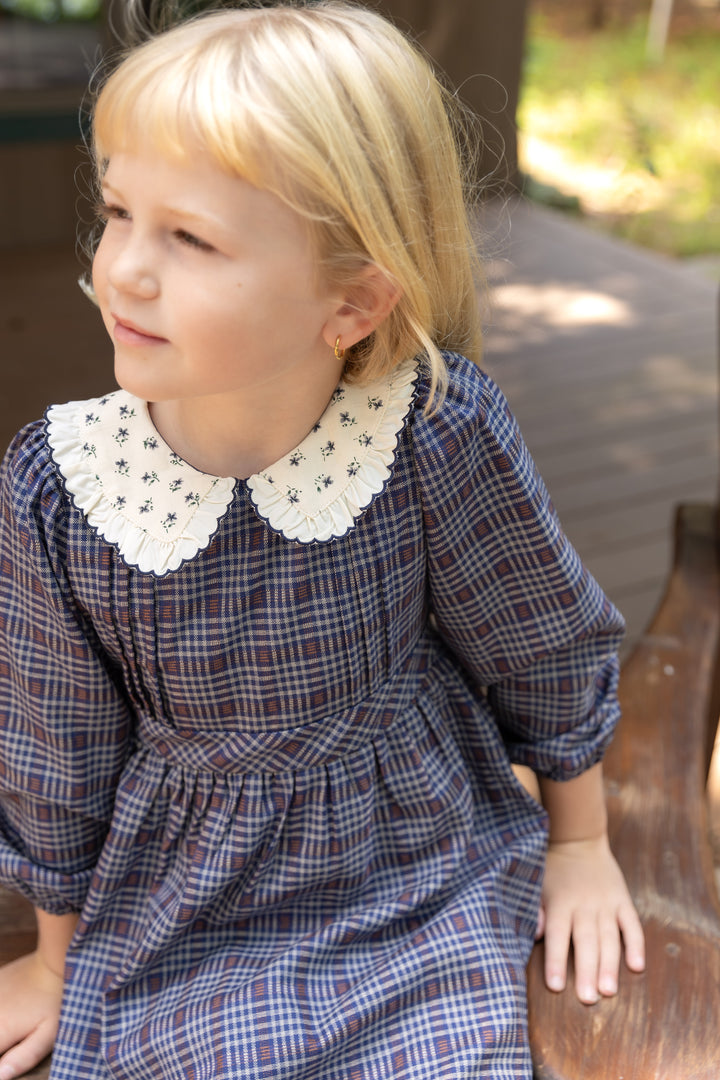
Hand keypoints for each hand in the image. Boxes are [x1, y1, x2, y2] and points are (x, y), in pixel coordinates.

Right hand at [0, 951, 63, 1078]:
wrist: (58, 960)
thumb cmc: (57, 1000)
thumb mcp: (49, 1034)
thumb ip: (23, 1058)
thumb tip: (1, 1075)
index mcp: (1, 1030)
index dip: (1, 1059)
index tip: (9, 1053)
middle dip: (1, 1041)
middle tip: (16, 1037)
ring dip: (2, 1027)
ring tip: (15, 1023)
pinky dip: (2, 1009)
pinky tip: (12, 1010)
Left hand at [536, 833, 644, 1004]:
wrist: (576, 838)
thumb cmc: (551, 868)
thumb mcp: (535, 884)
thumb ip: (534, 910)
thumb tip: (534, 934)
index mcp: (559, 902)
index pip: (556, 935)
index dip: (556, 960)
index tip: (556, 986)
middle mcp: (583, 904)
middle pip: (585, 941)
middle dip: (587, 971)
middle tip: (588, 999)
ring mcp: (605, 902)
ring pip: (609, 937)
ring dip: (610, 965)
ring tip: (609, 991)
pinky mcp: (622, 899)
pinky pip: (631, 924)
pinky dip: (635, 944)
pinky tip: (637, 966)